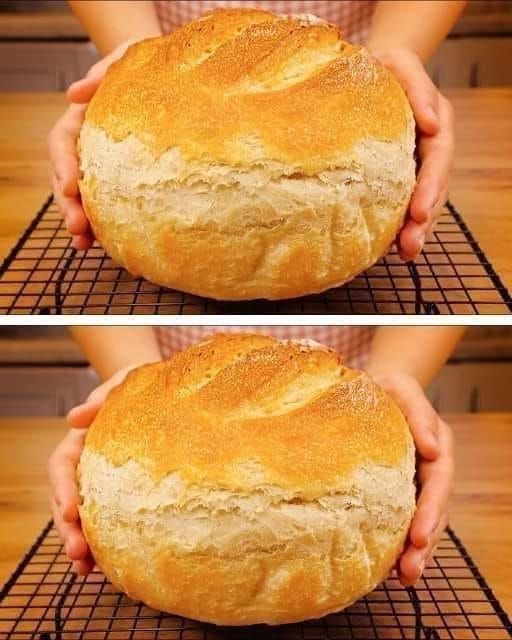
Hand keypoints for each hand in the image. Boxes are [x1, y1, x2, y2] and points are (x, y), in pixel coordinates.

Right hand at [47, 41, 133, 249]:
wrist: (166, 79)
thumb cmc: (143, 66)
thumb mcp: (126, 58)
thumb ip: (102, 72)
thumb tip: (74, 94)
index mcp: (81, 119)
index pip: (63, 142)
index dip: (62, 165)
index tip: (69, 185)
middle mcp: (86, 146)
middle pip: (66, 178)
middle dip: (69, 205)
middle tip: (78, 227)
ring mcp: (101, 166)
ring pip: (82, 197)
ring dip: (81, 222)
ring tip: (86, 244)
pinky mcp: (120, 181)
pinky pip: (107, 205)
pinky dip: (104, 226)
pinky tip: (105, 245)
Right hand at [48, 365, 137, 573]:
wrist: (158, 394)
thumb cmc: (136, 386)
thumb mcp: (122, 383)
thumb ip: (100, 398)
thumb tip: (73, 418)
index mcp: (79, 442)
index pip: (62, 467)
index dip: (62, 489)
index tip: (69, 510)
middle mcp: (85, 467)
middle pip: (66, 501)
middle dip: (69, 529)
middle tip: (78, 552)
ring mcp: (101, 485)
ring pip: (83, 518)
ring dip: (82, 544)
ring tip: (86, 568)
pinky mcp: (120, 497)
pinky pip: (108, 522)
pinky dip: (105, 544)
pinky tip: (108, 565)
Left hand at [370, 372, 454, 585]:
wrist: (373, 389)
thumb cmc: (387, 388)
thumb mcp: (402, 389)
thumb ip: (420, 415)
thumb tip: (434, 450)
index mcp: (437, 446)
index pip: (439, 483)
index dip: (431, 511)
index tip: (419, 538)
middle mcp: (431, 468)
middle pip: (434, 511)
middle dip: (424, 543)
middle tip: (409, 571)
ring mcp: (415, 480)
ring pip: (421, 520)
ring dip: (415, 552)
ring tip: (402, 578)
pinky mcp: (397, 489)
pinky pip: (402, 518)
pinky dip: (399, 542)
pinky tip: (387, 565)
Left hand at [372, 48, 454, 261]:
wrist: (371, 72)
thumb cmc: (383, 66)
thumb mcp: (400, 64)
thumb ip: (418, 88)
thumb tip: (434, 123)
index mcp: (436, 124)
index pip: (439, 159)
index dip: (430, 187)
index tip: (418, 211)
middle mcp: (430, 149)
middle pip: (434, 188)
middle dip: (424, 220)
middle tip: (410, 246)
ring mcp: (416, 164)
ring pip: (423, 202)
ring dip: (416, 230)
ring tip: (405, 253)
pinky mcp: (399, 176)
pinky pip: (404, 203)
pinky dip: (401, 226)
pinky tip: (392, 247)